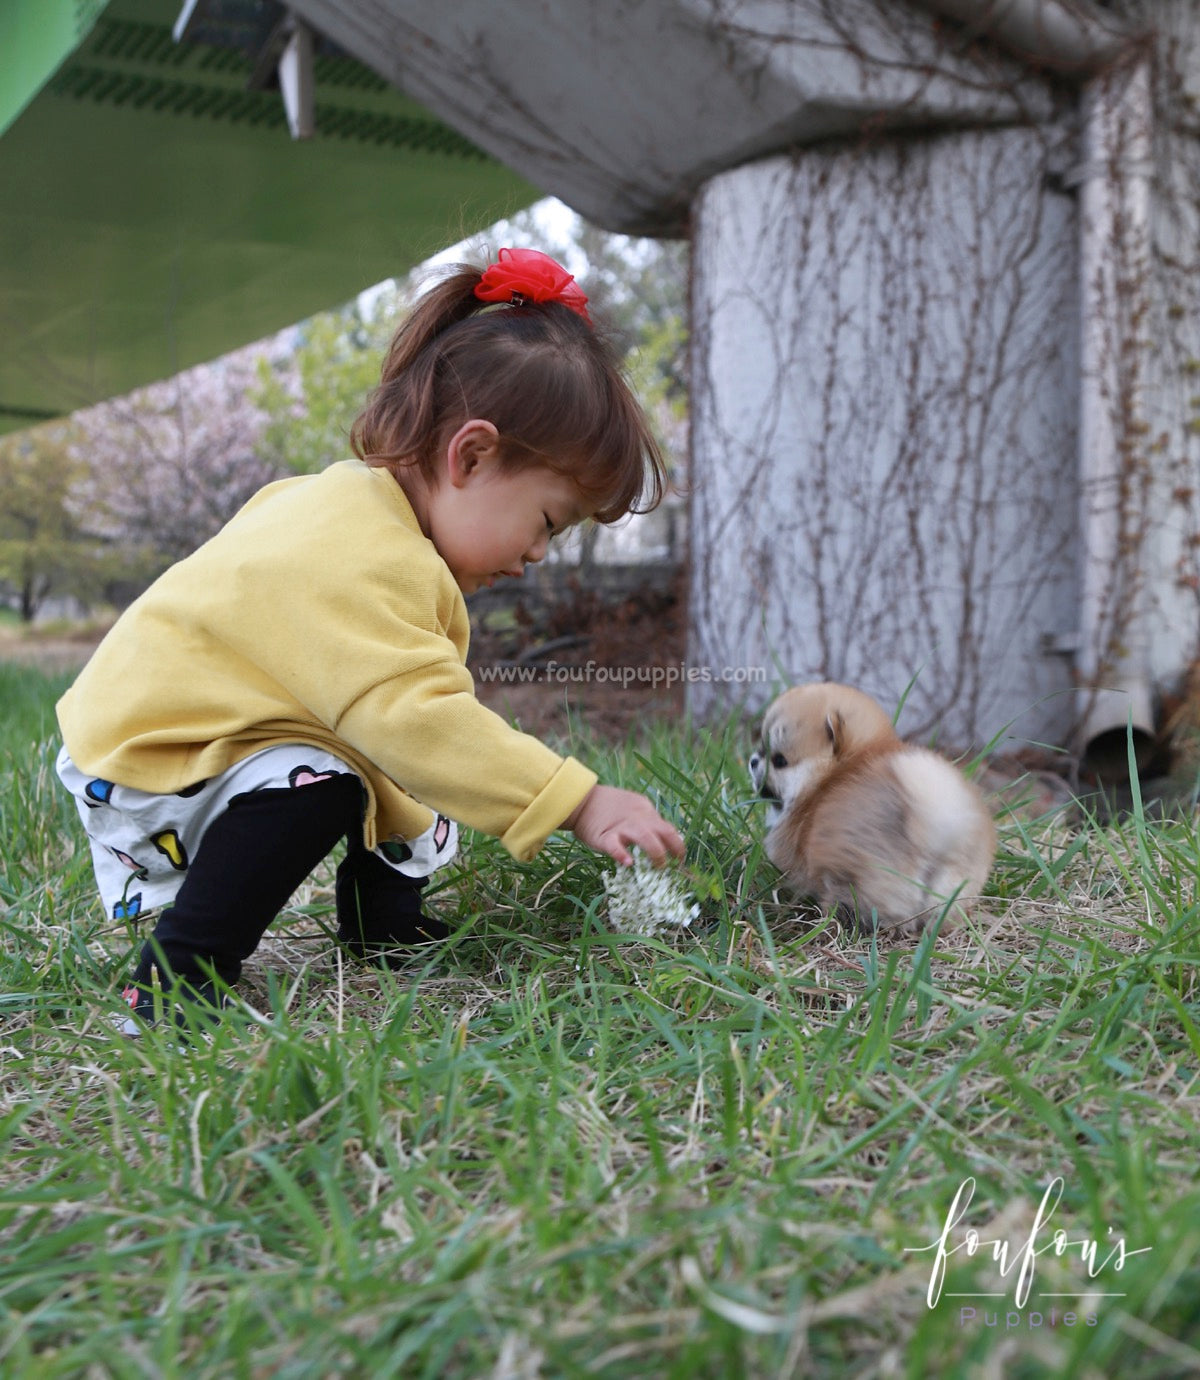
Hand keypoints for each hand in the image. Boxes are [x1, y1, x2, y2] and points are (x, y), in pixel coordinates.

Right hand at [564, 785, 684, 866]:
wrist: (581, 800)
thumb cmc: (609, 808)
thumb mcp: (633, 809)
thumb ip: (647, 821)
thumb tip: (662, 841)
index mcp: (646, 812)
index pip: (668, 829)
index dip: (678, 845)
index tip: (680, 859)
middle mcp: (638, 818)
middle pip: (663, 831)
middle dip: (673, 849)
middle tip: (672, 866)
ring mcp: (621, 826)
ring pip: (645, 837)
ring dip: (655, 853)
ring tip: (657, 868)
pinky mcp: (604, 836)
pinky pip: (614, 845)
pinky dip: (622, 853)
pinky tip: (628, 863)